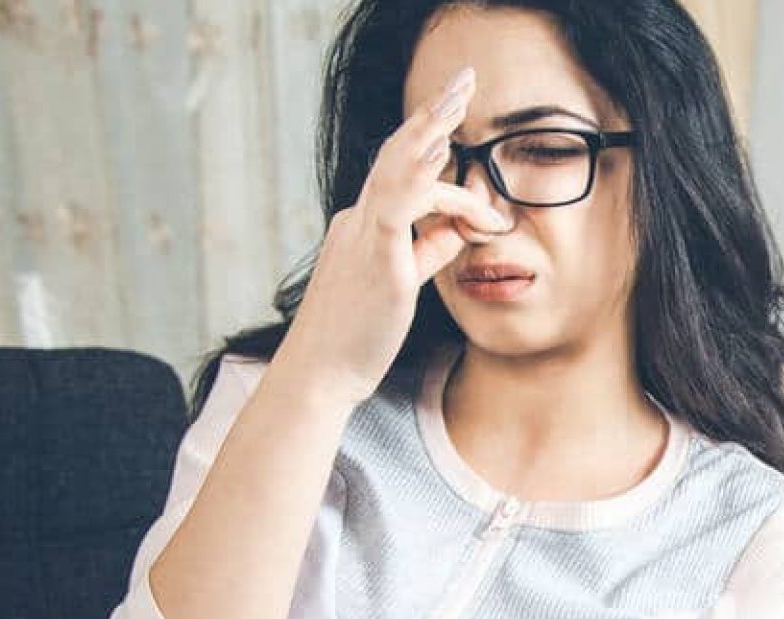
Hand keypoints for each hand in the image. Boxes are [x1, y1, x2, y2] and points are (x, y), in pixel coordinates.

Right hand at [277, 64, 509, 405]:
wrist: (320, 373)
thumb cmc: (357, 336)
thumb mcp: (403, 285)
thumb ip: (429, 251)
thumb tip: (461, 226)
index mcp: (363, 226)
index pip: (403, 175)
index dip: (429, 143)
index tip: (454, 121)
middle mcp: (359, 220)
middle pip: (398, 153)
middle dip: (432, 115)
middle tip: (463, 81)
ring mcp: (365, 235)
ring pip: (398, 166)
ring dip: (432, 127)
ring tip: (461, 97)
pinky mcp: (377, 258)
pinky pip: (398, 202)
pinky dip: (418, 170)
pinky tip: (440, 146)